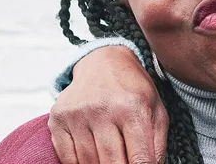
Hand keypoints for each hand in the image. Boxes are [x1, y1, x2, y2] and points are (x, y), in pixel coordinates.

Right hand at [49, 46, 168, 163]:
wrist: (103, 62)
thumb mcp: (156, 111)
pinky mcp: (58, 118)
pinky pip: (67, 157)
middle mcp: (103, 109)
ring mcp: (77, 114)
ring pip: (88, 162)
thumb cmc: (133, 91)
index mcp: (133, 108)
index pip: (140, 158)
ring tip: (110, 159)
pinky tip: (91, 158)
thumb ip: (157, 145)